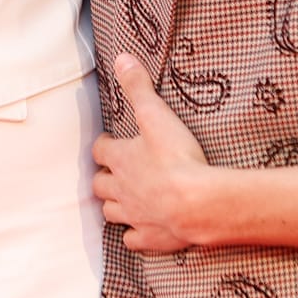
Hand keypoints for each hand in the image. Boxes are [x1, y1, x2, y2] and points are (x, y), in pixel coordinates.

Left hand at [91, 56, 213, 253]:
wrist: (197, 204)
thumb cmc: (177, 158)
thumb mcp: (156, 114)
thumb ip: (139, 86)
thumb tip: (121, 58)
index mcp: (121, 159)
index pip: (100, 150)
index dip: (104, 145)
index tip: (109, 142)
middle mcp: (121, 189)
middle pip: (100, 184)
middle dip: (104, 177)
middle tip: (115, 171)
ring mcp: (134, 215)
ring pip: (111, 212)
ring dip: (114, 204)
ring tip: (123, 198)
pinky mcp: (149, 237)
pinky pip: (132, 239)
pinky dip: (133, 233)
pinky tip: (141, 228)